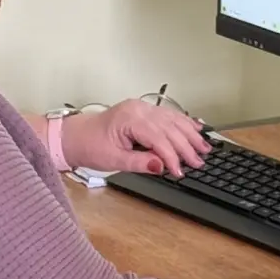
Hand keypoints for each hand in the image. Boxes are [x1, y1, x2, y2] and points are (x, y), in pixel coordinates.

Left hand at [60, 100, 209, 175]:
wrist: (76, 136)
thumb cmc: (90, 145)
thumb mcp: (113, 160)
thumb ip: (139, 162)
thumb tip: (161, 165)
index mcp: (129, 118)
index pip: (159, 138)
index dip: (172, 156)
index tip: (180, 171)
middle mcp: (138, 108)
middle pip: (170, 128)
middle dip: (186, 146)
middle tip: (198, 162)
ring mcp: (142, 107)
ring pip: (173, 119)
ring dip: (190, 134)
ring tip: (204, 148)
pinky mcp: (143, 110)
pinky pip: (168, 115)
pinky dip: (184, 123)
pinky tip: (197, 128)